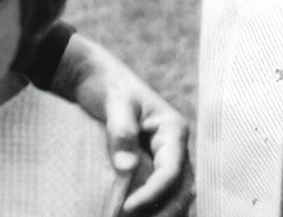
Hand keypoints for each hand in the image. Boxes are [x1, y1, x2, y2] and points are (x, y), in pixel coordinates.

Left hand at [54, 34, 192, 215]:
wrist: (99, 79)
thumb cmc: (108, 86)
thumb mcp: (113, 102)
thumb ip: (121, 132)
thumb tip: (126, 167)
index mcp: (172, 129)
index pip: (171, 171)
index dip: (152, 194)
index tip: (126, 208)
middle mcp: (176, 146)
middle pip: (182, 189)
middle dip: (163, 212)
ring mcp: (169, 157)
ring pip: (178, 195)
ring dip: (162, 213)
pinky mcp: (156, 166)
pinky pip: (164, 192)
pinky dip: (156, 208)